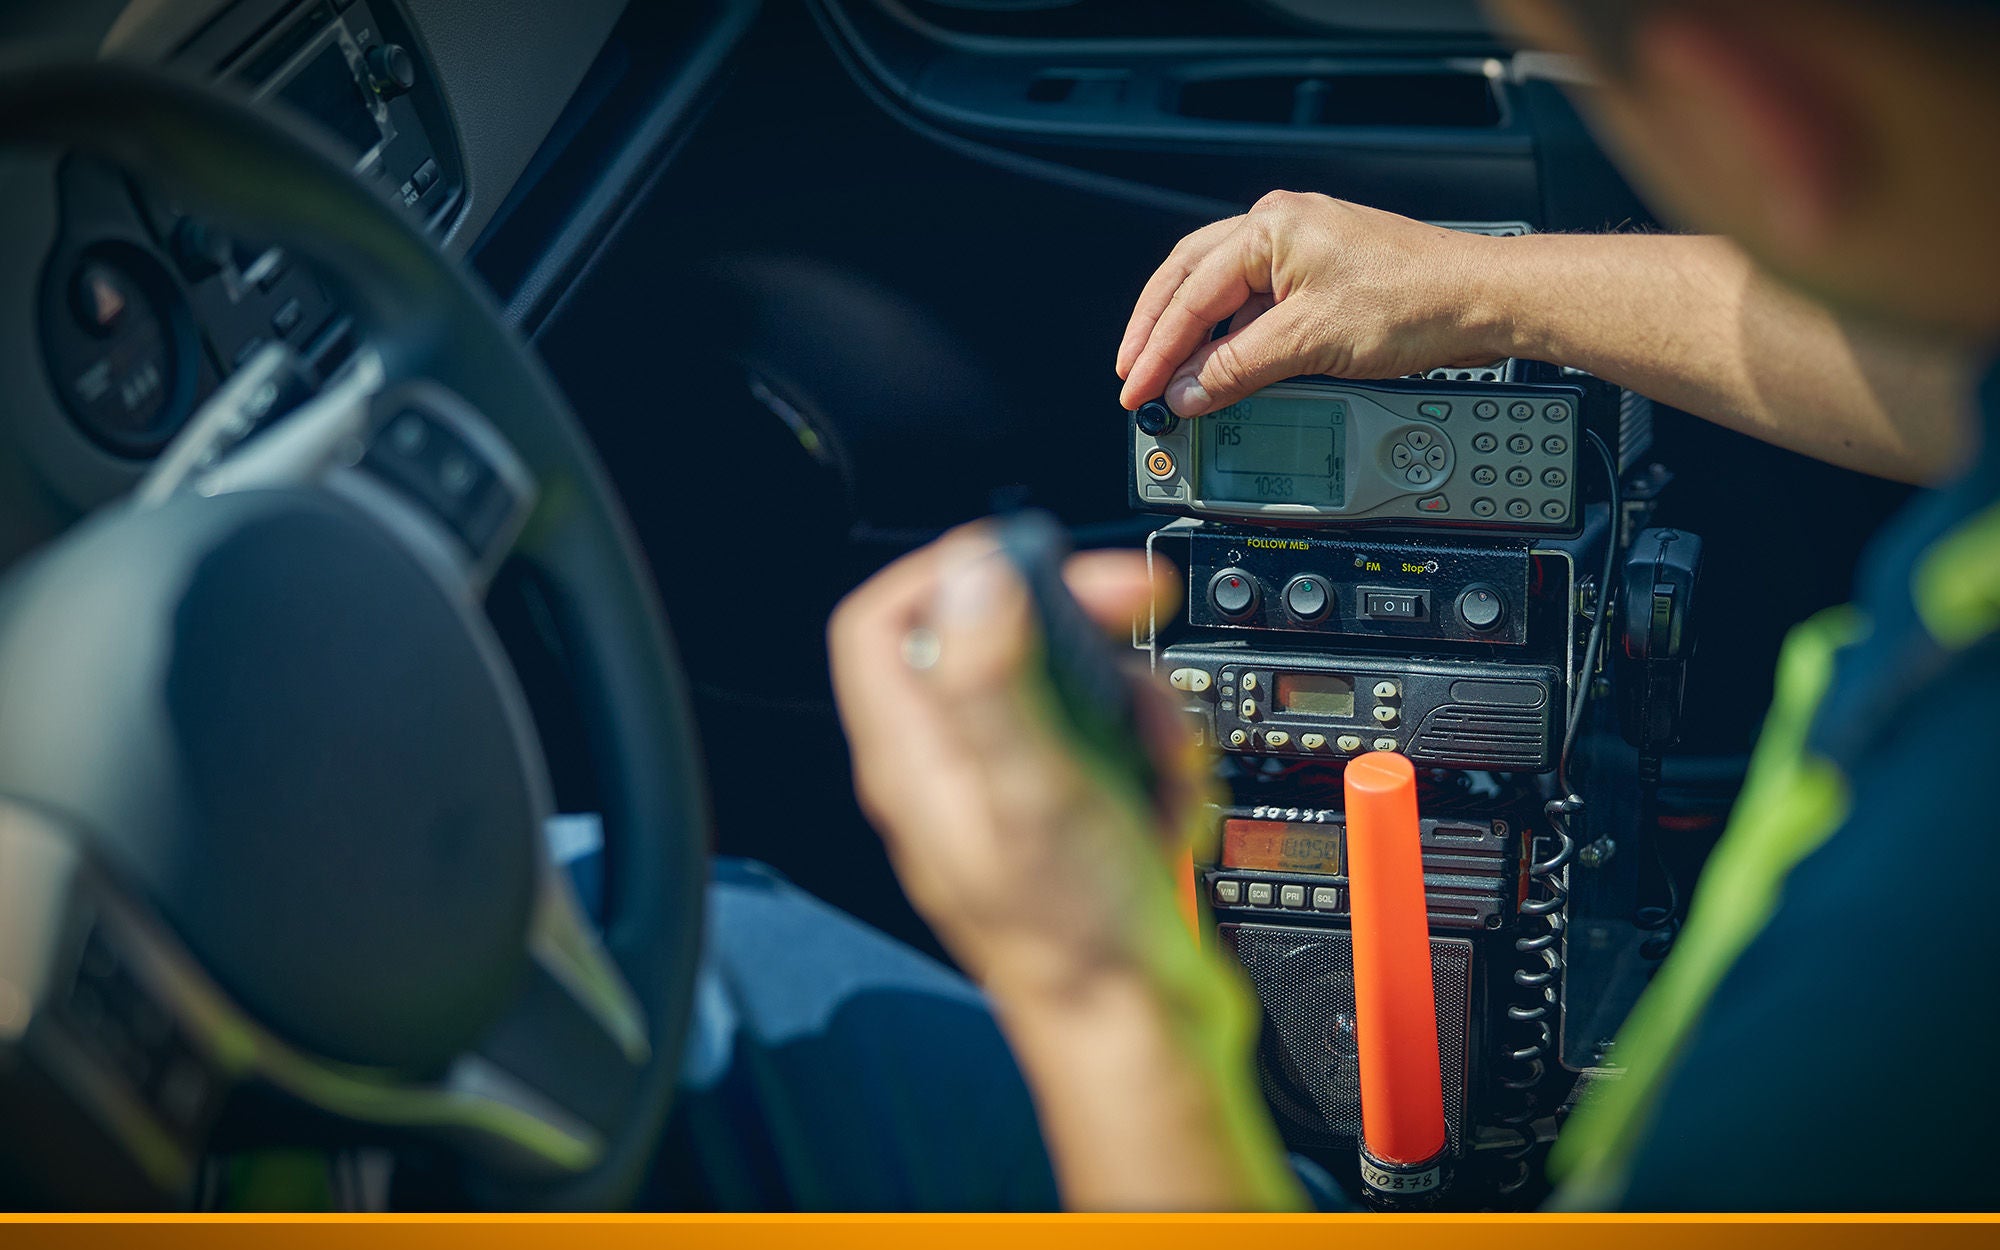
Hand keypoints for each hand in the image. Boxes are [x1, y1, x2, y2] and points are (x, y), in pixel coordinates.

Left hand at [829, 528, 1306, 1211]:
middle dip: (1073, 624)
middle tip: (1132, 607)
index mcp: (914, 758)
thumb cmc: (1075, 934)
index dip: (949, 571)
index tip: (1026, 560)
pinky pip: (1106, 744)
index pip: (883, 622)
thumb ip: (993, 677)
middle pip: (986, 638)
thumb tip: (971, 577)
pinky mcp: (1068, 815)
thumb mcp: (1034, 788)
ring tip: (1157, 755)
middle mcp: (951, 769)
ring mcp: (1010, 791)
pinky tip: (1164, 801)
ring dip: (1128, 701)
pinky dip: (1148, 756)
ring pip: (1062, 688)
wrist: (1141, 1029)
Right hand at [1116, 191, 1510, 416]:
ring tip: (1169, 378)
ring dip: (1192, 338)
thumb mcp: (1309, 342)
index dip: (1157, 350)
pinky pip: (1254, 306)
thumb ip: (1237, 369)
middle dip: (1157, 333)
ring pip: (1220, 294)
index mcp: (1269, 227)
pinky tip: (1221, 369)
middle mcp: (1280, 227)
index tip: (1137, 390)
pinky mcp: (1319, 276)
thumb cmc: (1414, 301)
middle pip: (1190, 281)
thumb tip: (1186, 392)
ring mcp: (1300, 250)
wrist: (1480, 301)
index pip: (1191, 295)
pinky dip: (1230, 340)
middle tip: (1133, 378)